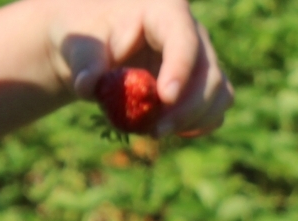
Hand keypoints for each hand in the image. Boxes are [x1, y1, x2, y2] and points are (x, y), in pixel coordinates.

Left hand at [44, 0, 233, 136]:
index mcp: (163, 10)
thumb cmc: (88, 37)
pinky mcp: (200, 84)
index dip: (179, 68)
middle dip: (187, 106)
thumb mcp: (79, 43)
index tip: (165, 98)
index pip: (182, 37)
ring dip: (193, 119)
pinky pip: (215, 108)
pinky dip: (197, 125)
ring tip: (156, 131)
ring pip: (219, 91)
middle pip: (208, 70)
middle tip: (155, 130)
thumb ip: (84, 62)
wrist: (93, 50)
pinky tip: (169, 130)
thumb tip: (88, 85)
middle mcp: (191, 32)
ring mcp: (200, 59)